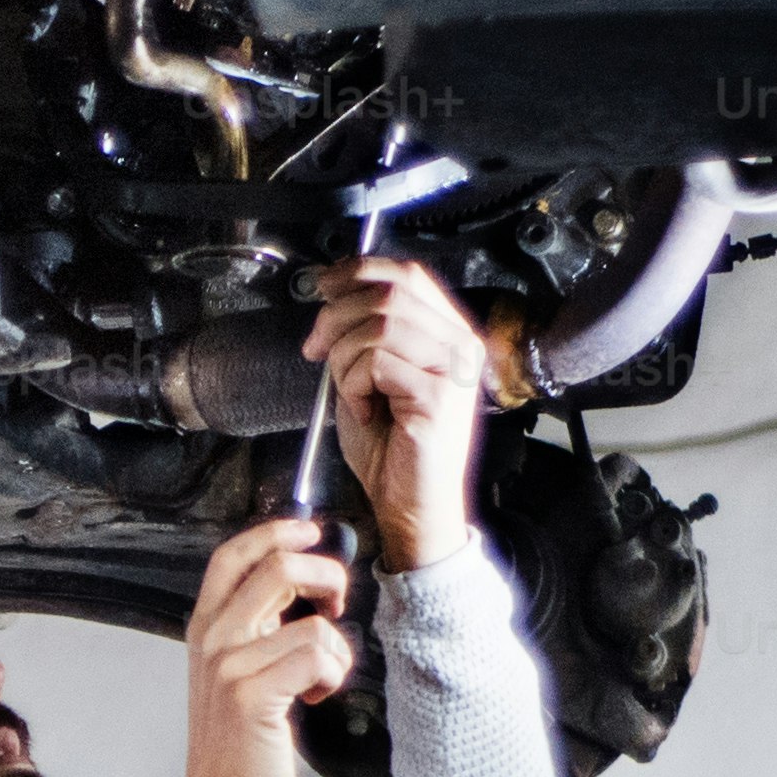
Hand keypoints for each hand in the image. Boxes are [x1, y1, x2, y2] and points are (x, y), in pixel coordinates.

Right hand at [179, 514, 355, 776]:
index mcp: (207, 628)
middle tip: (338, 603)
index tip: (310, 531)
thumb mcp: (237, 671)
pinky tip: (314, 698)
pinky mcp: (251, 693)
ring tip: (320, 680)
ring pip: (312, 624)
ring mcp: (229, 665)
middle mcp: (214, 640)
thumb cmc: (241, 742)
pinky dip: (331, 677)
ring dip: (336, 652)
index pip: (234, 555)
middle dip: (327, 577)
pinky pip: (318, 657)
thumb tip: (300, 582)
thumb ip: (257, 626)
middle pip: (278, 568)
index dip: (276, 532)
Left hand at [304, 254, 493, 567]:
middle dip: (336, 317)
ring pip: (378, 326)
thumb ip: (363, 334)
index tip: (324, 287)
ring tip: (350, 392)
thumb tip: (332, 296)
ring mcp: (455, 369)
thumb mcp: (370, 376)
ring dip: (344, 359)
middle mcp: (460, 345)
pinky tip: (365, 411)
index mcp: (449, 333)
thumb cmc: (392, 448)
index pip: (407, 274)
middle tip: (315, 349)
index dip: (359, 271)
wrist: (410, 505)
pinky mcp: (440, 395)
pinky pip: (376, 363)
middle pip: (388, 293)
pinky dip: (353, 387)